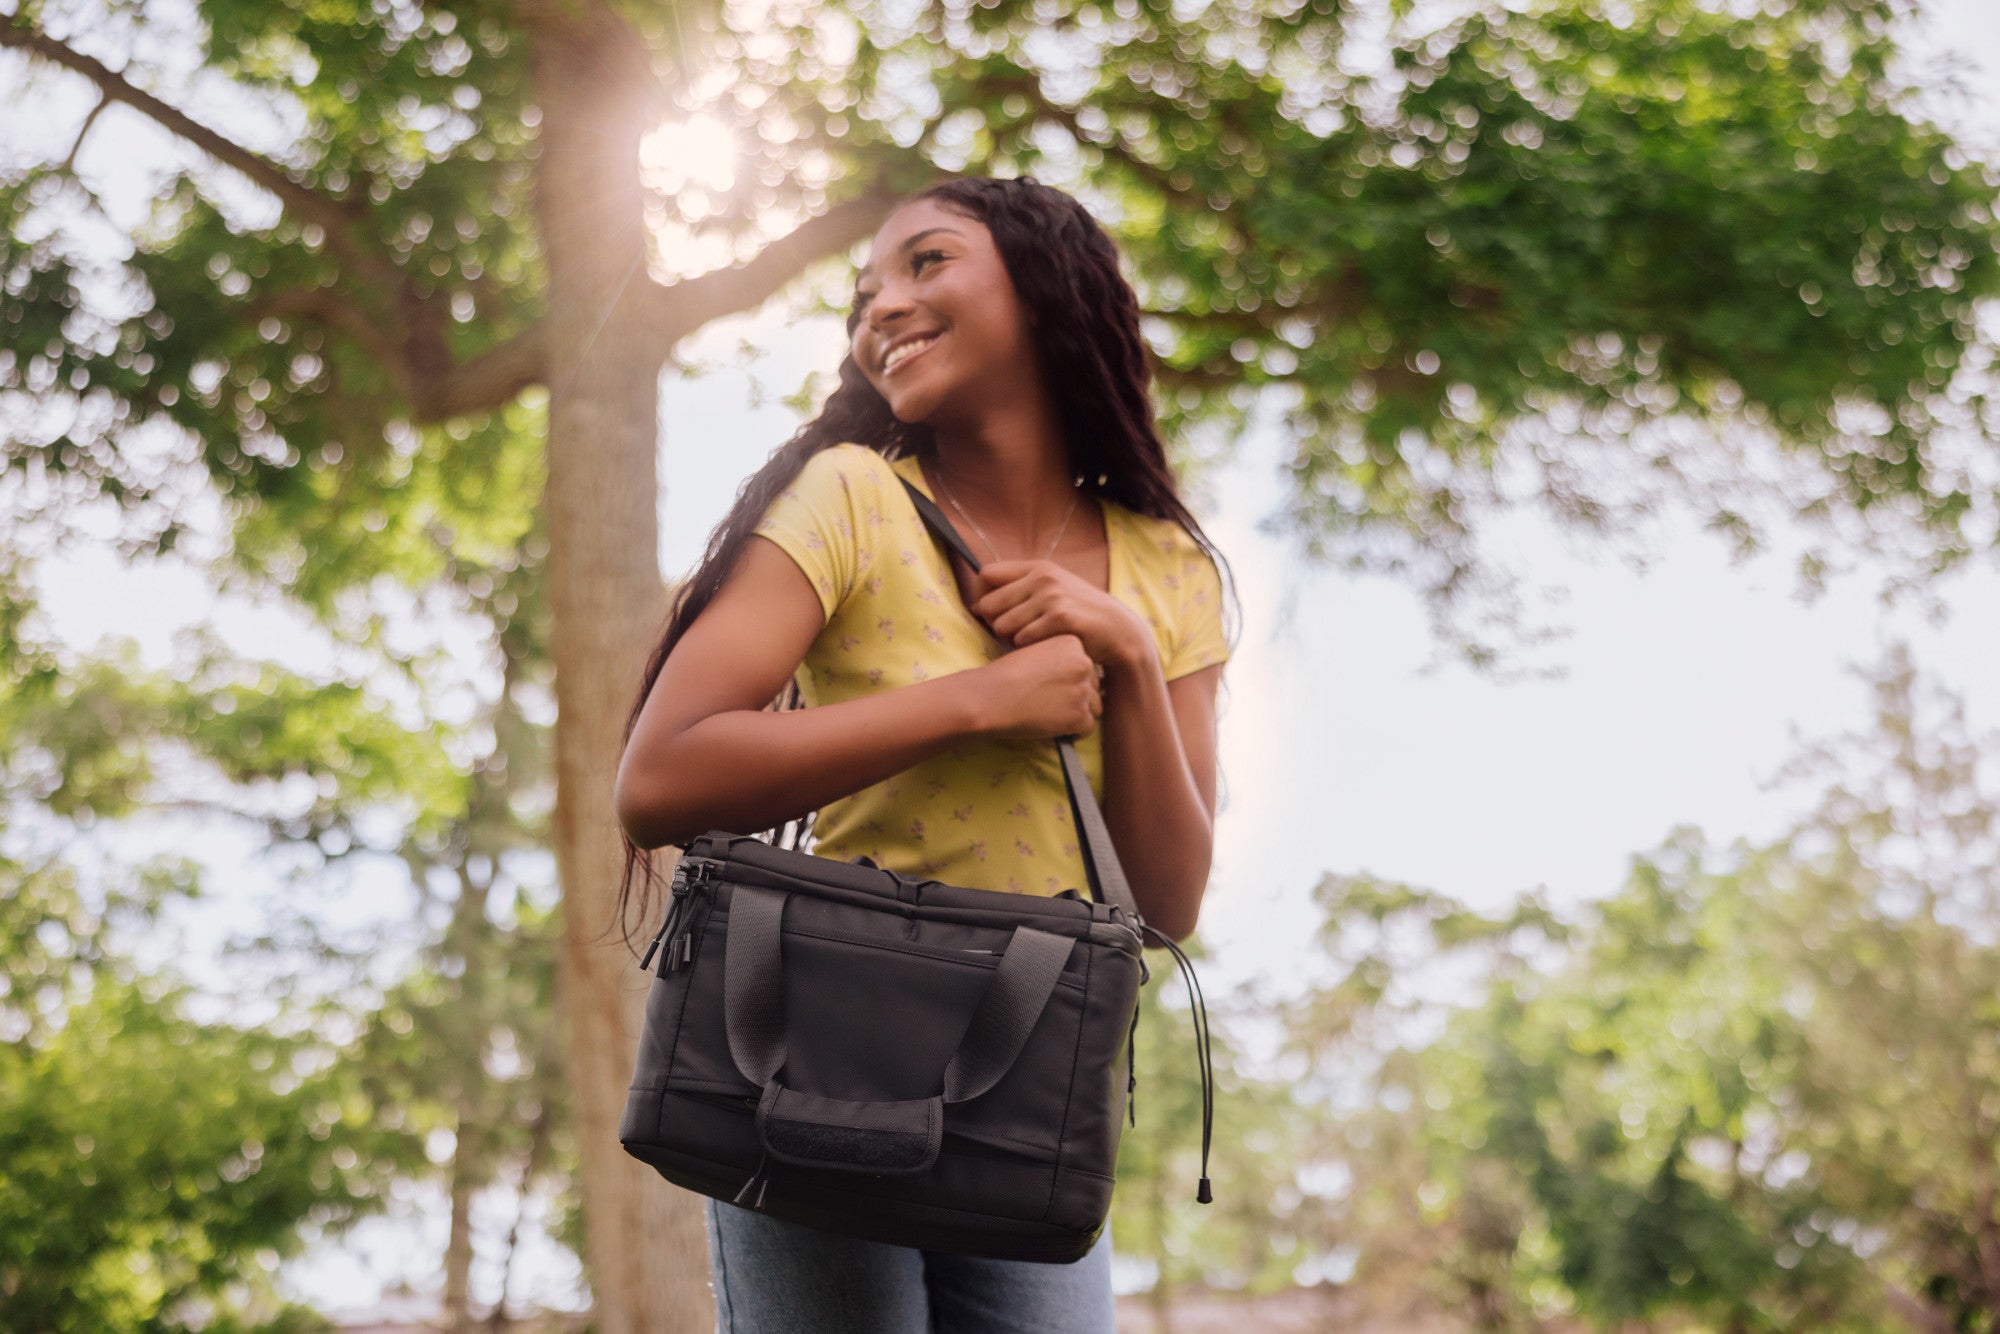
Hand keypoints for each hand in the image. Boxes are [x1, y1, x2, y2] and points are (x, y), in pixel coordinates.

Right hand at [966, 635, 1102, 739]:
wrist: (988, 697)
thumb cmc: (1003, 675)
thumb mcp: (1034, 651)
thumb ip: (1059, 660)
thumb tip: (1077, 680)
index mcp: (1072, 643)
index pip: (1086, 665)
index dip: (1069, 678)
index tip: (1049, 685)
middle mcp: (1083, 664)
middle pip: (1094, 685)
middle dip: (1076, 696)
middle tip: (1049, 702)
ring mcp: (1082, 690)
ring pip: (1094, 707)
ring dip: (1076, 713)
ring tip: (1050, 714)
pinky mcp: (1078, 716)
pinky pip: (1087, 727)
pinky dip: (1072, 731)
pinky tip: (1052, 727)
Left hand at [970, 560, 1154, 677]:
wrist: (1119, 630)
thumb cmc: (1079, 614)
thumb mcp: (1052, 592)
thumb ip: (1016, 593)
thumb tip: (976, 606)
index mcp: (1038, 567)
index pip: (986, 574)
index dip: (980, 596)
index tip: (989, 614)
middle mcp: (1043, 576)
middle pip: (989, 604)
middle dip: (994, 624)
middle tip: (1012, 634)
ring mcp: (1052, 596)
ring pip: (1002, 625)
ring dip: (1011, 639)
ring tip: (1031, 640)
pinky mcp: (1061, 617)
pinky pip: (1022, 639)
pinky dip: (1029, 648)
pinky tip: (1044, 646)